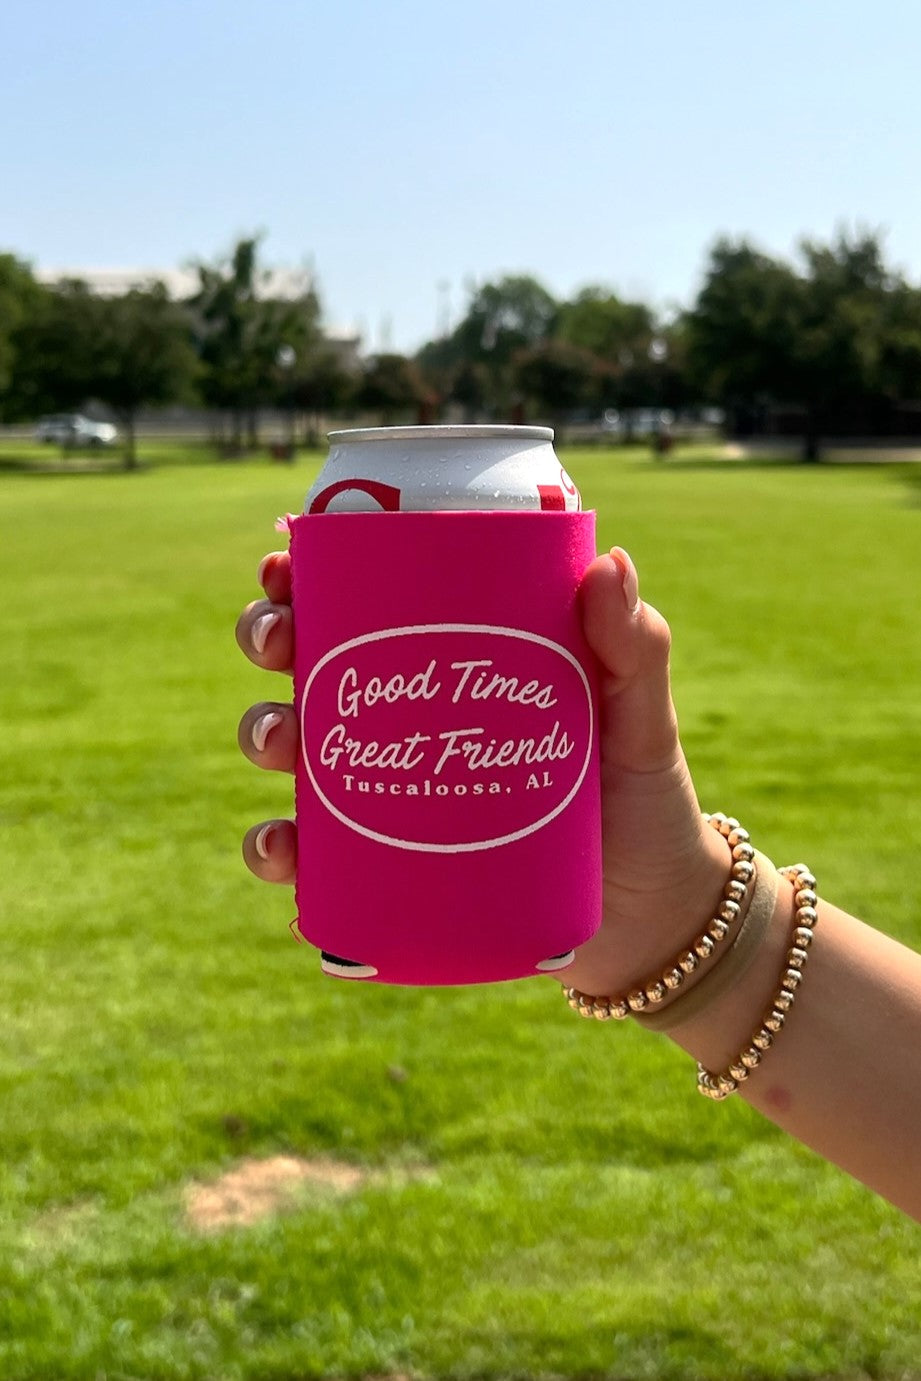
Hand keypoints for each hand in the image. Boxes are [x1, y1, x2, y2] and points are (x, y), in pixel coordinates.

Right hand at [235, 547, 730, 995]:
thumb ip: (633, 648)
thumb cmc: (643, 800)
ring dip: (261, 732)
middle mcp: (403, 721)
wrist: (651, 919)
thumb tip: (609, 560)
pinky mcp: (382, 868)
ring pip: (292, 748)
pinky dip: (277, 849)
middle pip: (305, 661)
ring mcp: (386, 794)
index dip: (308, 574)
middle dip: (268, 637)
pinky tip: (284, 849)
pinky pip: (309, 856)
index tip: (286, 562)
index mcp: (451, 664)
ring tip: (283, 744)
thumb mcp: (639, 718)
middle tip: (279, 643)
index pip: (365, 599)